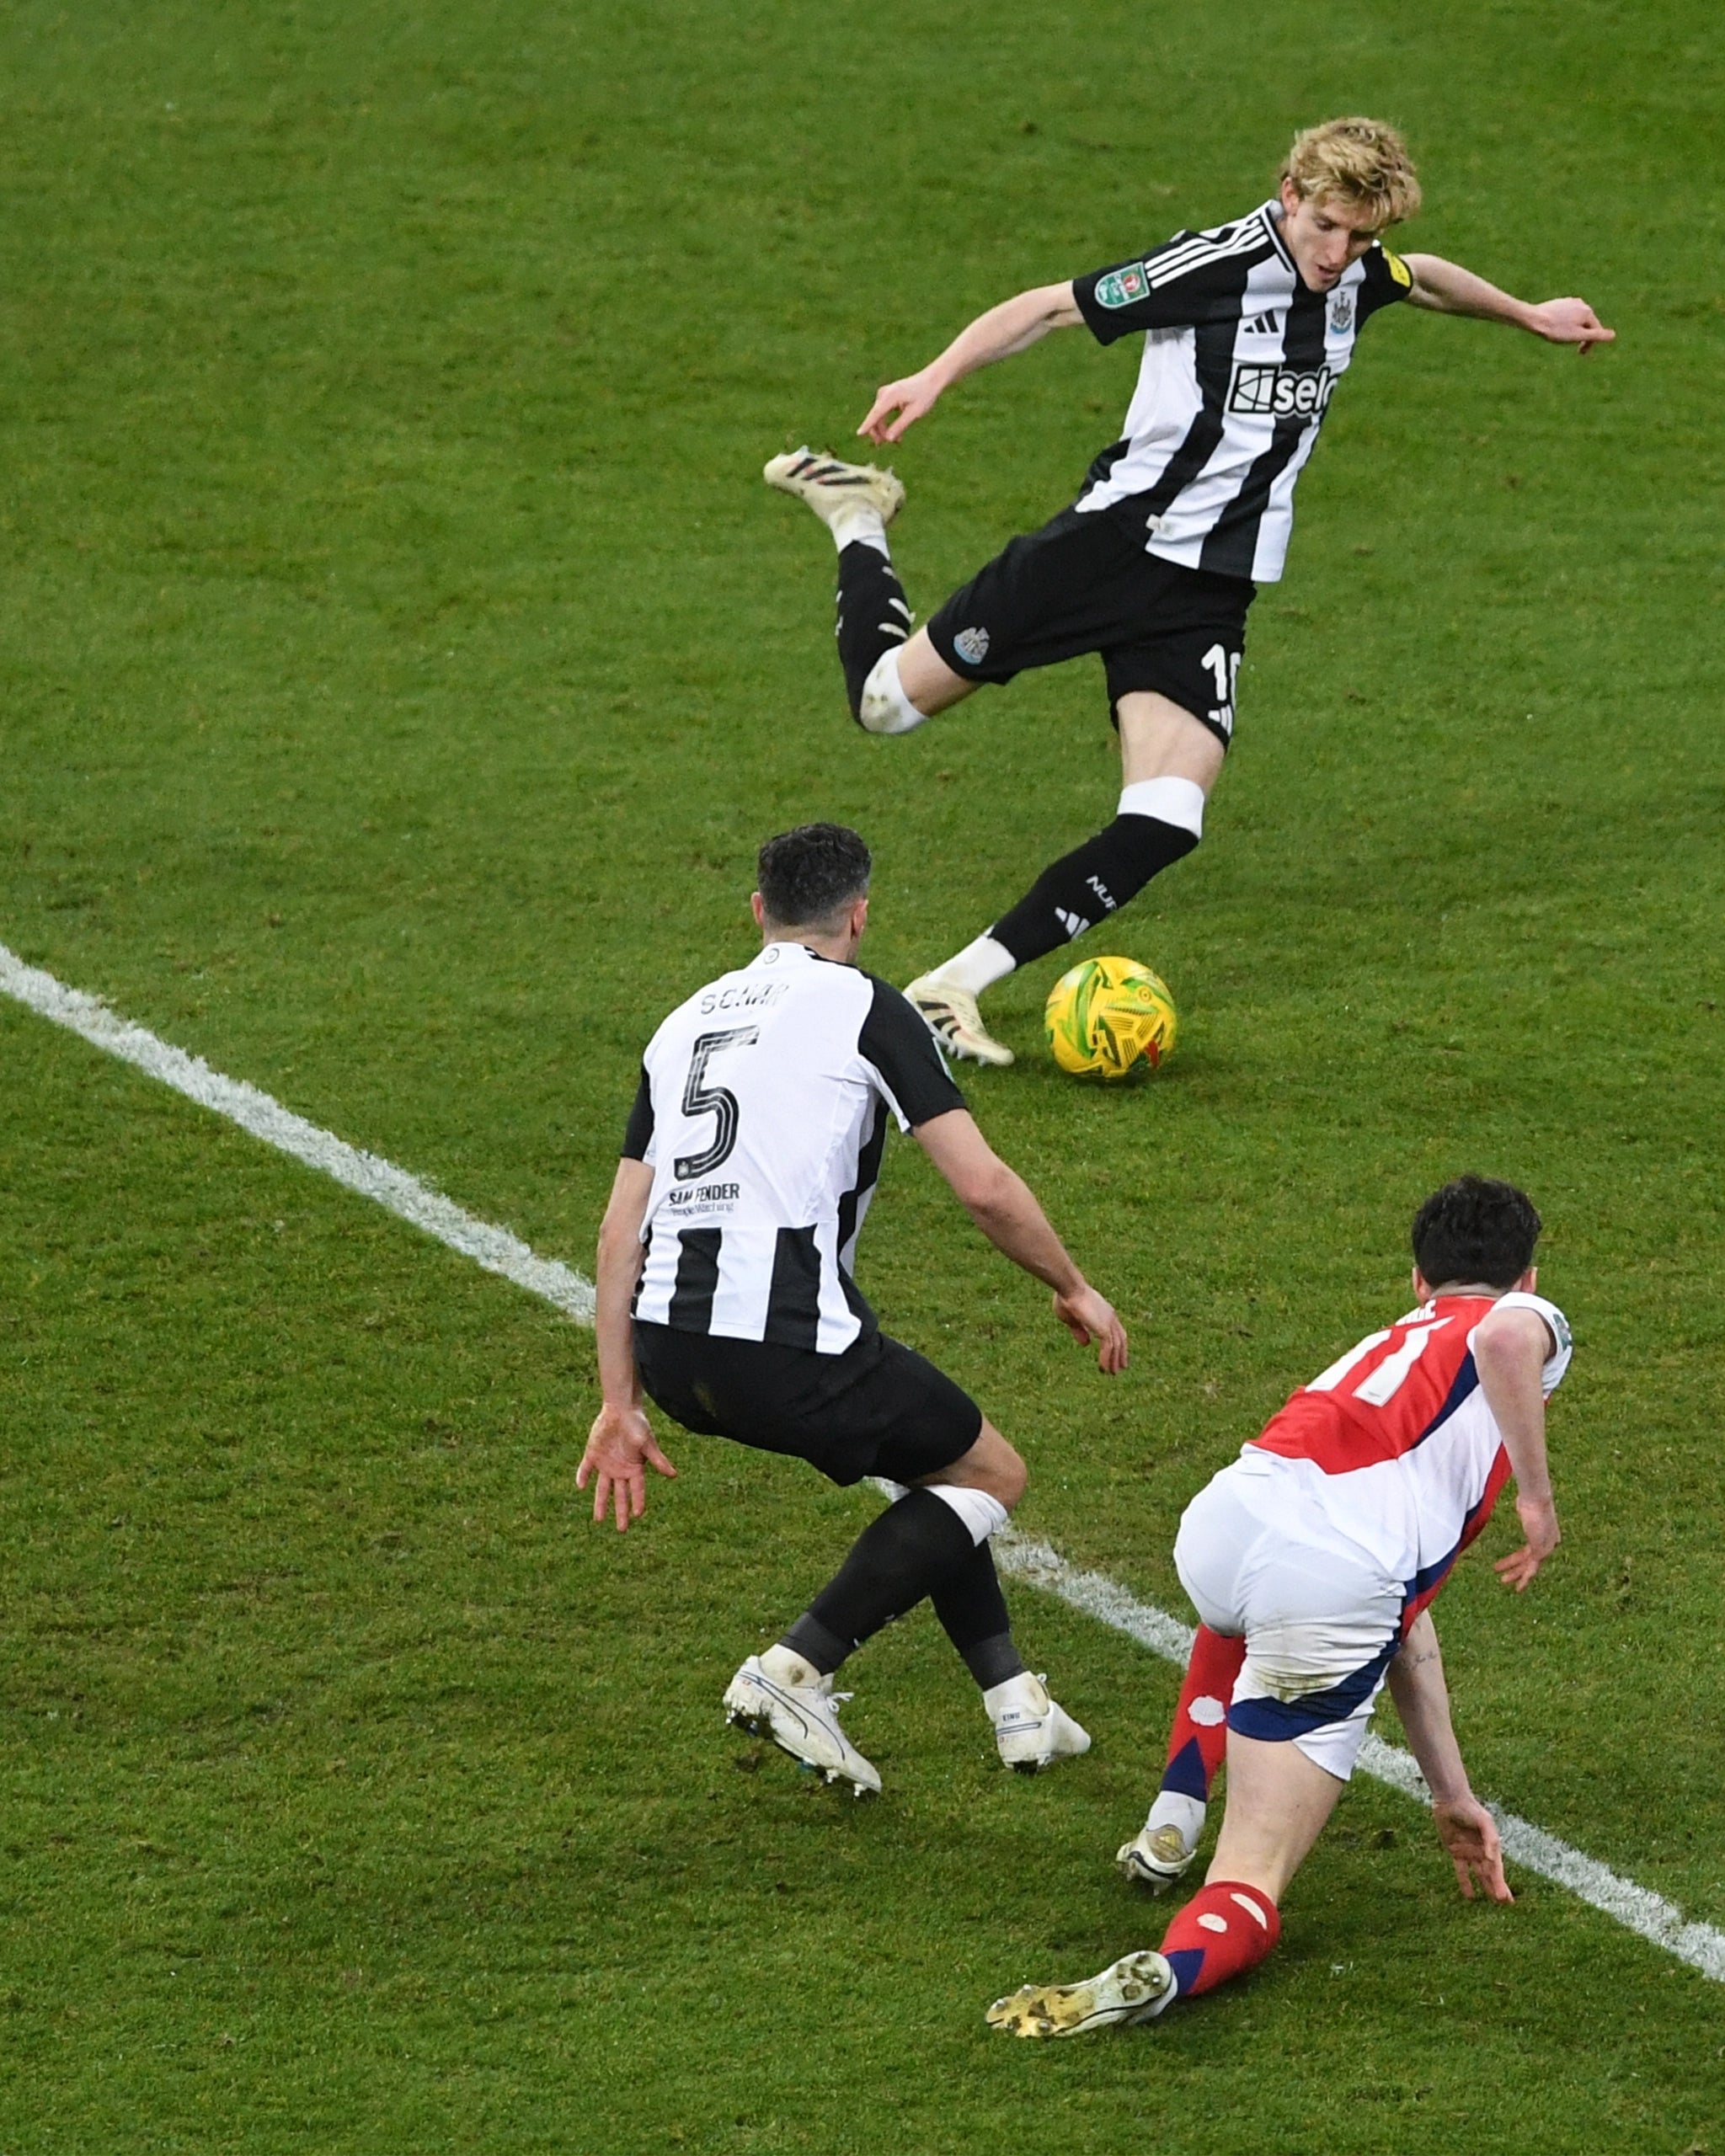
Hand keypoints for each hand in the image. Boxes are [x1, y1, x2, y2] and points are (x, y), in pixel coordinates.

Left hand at [575, 1401, 676, 1533]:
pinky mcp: (593, 1455)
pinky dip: (583, 1476)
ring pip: (602, 1488)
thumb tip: (674, 1475)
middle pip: (620, 1495)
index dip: (638, 1502)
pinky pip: (586, 1469)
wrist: (620, 1408)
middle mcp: (620, 1470)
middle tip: (621, 1530)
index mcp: (635, 1468)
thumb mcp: (647, 1443)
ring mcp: (606, 1464)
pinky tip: (581, 1486)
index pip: (637, 1489)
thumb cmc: (637, 1424)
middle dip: (620, 1512)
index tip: (638, 1515)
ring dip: (601, 1503)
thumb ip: (658, 1460)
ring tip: (598, 1520)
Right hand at [858, 367, 944, 445]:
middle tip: (884, 445)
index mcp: (891, 396)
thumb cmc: (925, 395)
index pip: (876, 413)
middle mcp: (885, 393)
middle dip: (879, 432)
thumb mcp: (914, 413)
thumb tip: (888, 438)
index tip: (859, 434)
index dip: (867, 425)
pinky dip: (888, 422)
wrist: (931, 380)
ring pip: (879, 415)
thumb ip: (900, 425)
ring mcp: (885, 393)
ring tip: (897, 441)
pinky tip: (896, 433)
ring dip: (885, 429)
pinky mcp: (888, 395)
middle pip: (876, 416)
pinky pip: (883, 412)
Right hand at [1052, 1283, 1128, 1374]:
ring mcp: (1108, 1322)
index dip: (1118, 1343)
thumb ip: (1079, 1331)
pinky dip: (1106, 1359)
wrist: (1068, 1288)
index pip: (1116, 1330)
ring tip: (1112, 1373)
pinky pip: (1108, 1347)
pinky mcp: (1103, 1327)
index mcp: (1104, 1311)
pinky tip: (1103, 1368)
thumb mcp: (1072, 1319)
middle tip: (1121, 1367)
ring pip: (1116, 1345)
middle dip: (1121, 1354)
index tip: (1117, 1353)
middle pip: (1121, 1338)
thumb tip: (1086, 1344)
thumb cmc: (1066, 1298)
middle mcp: (1110, 1316)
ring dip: (1114, 1360)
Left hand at [1433, 1793, 1512, 1901]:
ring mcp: (1469, 1851)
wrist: (1450, 1800)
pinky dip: (1465, 1882)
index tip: (1507, 1899)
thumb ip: (1490, 1839)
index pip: (1497, 1869)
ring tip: (1491, 1902)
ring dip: (1484, 1887)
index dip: (1501, 1884)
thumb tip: (1492, 1860)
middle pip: (1491, 1873)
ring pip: (1478, 1874)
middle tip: (1504, 1904)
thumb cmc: (1470, 1809)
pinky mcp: (1455, 1850)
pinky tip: (1469, 1895)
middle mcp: (1482, 1850)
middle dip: (1497, 1888)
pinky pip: (1461, 1869)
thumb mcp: (1484, 1821)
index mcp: (1492, 1845)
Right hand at [1495, 1494, 1559, 1590]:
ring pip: (1530, 1565)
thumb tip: (1518, 1498)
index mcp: (1547, 1530)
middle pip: (1531, 1558)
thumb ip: (1524, 1506)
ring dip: (1516, 1574)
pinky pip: (1530, 1567)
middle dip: (1517, 1567)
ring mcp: (1546, 1546)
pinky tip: (1512, 1581)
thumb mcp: (1526, 1503)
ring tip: (1503, 1581)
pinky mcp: (1541, 1550)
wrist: (1536, 1498)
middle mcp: (1549, 1541)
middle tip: (1506, 1575)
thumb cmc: (1530, 1495)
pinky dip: (1521, 1575)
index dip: (1530, 1555)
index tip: (1522, 1560)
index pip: (1539, 1547)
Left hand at [1526, 297, 1613, 353]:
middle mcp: (1582, 303)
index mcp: (1588, 312)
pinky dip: (1566, 324)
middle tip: (1570, 346)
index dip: (1589, 343)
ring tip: (1561, 337)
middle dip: (1581, 336)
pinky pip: (1568, 315)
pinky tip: (1556, 328)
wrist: (1535, 318)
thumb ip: (1596, 335)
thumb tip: (1613, 336)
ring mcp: (1570, 301)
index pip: (1595, 330)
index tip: (1580, 353)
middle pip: (1586, 324)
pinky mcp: (1560, 302)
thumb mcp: (1578, 335)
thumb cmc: (1556, 329)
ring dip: (1573, 330)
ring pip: (1577, 320)